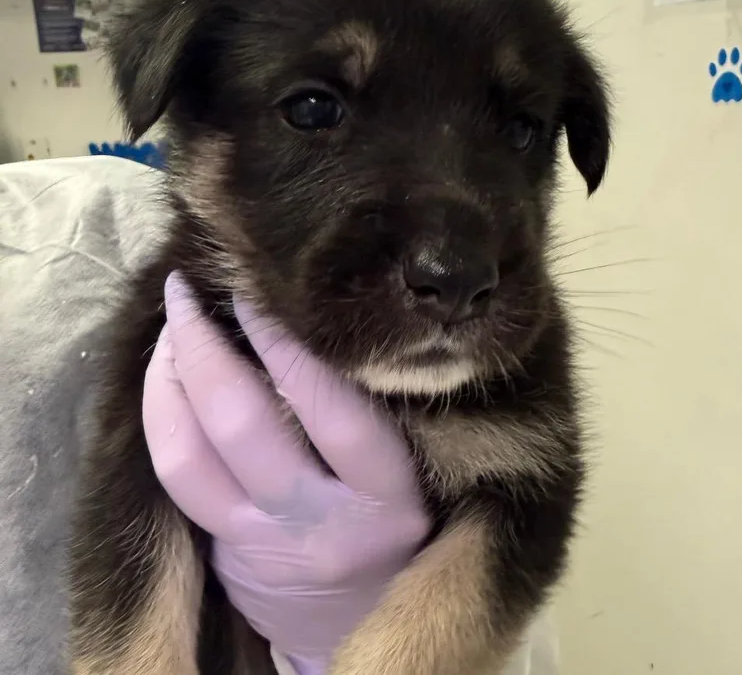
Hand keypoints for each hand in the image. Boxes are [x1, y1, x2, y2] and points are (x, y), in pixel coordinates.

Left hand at [143, 272, 429, 673]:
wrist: (359, 628)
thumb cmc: (394, 532)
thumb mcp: (405, 477)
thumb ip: (365, 415)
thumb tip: (302, 321)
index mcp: (389, 497)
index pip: (336, 410)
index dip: (286, 345)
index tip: (256, 291)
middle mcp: (325, 525)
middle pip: (244, 424)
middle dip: (204, 347)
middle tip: (187, 292)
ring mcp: (265, 547)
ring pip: (189, 455)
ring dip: (167, 378)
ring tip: (168, 328)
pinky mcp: (224, 557)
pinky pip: (175, 480)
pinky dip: (159, 418)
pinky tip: (162, 380)